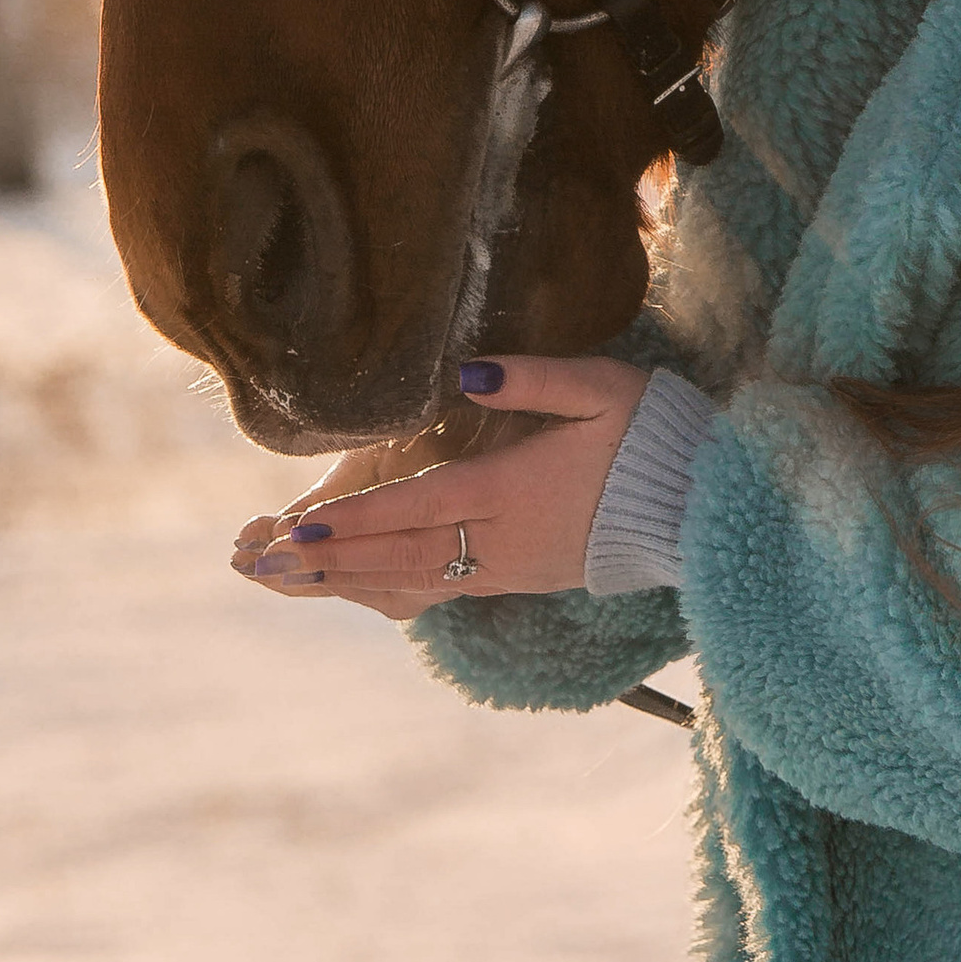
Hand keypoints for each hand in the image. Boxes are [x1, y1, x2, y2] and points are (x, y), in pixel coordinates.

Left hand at [231, 356, 649, 613]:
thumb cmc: (651, 435)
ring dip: (345, 581)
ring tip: (287, 581)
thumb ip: (532, 379)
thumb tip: (464, 371)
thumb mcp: (601, 388)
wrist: (699, 508)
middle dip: (328, 561)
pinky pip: (439, 590)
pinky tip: (355, 587)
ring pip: (412, 580)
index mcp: (515, 488)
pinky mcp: (520, 579)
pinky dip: (387, 590)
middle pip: (400, 553)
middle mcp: (503, 538)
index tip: (300, 529)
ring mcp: (509, 566)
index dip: (358, 520)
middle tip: (261, 564)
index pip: (420, 506)